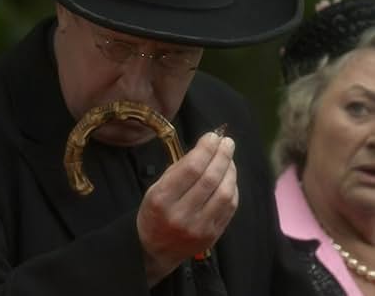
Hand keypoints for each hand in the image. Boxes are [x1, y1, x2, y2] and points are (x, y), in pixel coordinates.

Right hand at [136, 131, 237, 286]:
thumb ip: (178, 170)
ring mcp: (200, 227)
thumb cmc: (153, 213)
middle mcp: (181, 214)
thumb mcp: (155, 189)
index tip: (212, 136)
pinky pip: (230, 207)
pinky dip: (232, 188)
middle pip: (210, 179)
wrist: (154, 250)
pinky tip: (229, 177)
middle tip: (227, 142)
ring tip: (229, 158)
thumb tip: (205, 148)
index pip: (191, 169)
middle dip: (222, 156)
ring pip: (224, 193)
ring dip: (230, 171)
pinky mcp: (213, 235)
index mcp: (162, 199)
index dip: (205, 149)